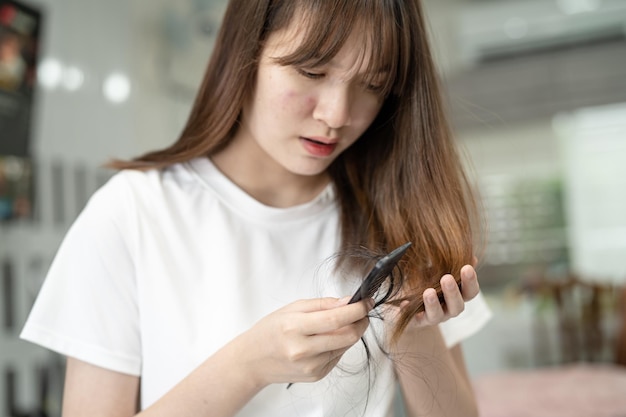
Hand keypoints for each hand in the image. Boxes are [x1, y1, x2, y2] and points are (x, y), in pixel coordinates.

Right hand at [236, 297, 372, 387]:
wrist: (253, 361)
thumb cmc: (270, 331)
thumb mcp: (292, 308)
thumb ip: (322, 304)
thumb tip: (348, 301)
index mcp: (294, 328)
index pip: (336, 318)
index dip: (357, 309)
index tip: (367, 301)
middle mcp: (303, 350)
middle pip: (347, 335)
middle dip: (361, 321)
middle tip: (362, 311)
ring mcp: (311, 366)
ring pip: (345, 346)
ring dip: (350, 332)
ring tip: (339, 323)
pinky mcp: (316, 375)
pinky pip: (338, 356)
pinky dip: (339, 345)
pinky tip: (326, 339)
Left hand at [415, 263, 479, 326]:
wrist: (411, 308)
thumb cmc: (429, 284)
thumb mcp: (439, 272)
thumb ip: (453, 265)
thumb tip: (472, 257)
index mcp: (458, 296)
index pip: (471, 292)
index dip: (471, 281)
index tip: (467, 267)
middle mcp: (449, 309)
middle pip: (457, 306)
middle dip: (453, 292)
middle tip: (447, 278)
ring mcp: (434, 317)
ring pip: (437, 315)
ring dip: (433, 303)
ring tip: (428, 292)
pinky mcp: (417, 322)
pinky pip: (414, 319)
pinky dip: (409, 310)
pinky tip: (405, 304)